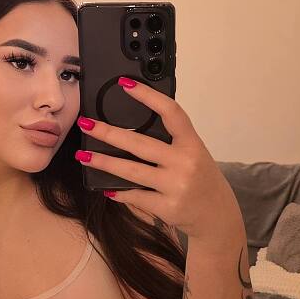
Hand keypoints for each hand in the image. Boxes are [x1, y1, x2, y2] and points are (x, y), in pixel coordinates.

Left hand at [74, 77, 239, 241]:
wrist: (217, 214)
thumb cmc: (200, 177)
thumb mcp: (193, 153)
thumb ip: (171, 140)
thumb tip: (130, 124)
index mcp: (192, 143)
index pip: (171, 113)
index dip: (148, 96)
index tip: (125, 84)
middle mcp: (185, 162)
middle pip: (139, 144)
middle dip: (108, 133)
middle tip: (86, 124)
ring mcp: (176, 186)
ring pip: (131, 171)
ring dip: (103, 162)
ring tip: (83, 156)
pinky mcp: (167, 207)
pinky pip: (136, 196)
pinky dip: (119, 191)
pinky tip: (105, 186)